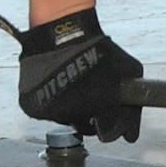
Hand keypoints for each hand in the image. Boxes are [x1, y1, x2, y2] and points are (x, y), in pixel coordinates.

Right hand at [0, 7, 143, 141]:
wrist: (62, 33)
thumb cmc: (96, 48)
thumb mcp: (128, 69)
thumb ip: (133, 97)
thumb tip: (131, 129)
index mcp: (99, 107)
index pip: (110, 133)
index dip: (115, 125)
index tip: (114, 117)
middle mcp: (73, 114)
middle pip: (86, 127)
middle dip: (93, 115)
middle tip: (92, 94)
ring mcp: (51, 112)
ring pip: (66, 119)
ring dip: (71, 108)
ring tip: (74, 83)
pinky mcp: (32, 106)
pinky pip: (46, 111)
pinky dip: (52, 101)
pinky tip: (58, 83)